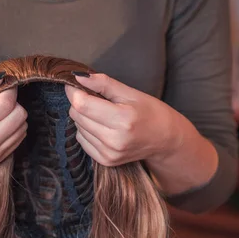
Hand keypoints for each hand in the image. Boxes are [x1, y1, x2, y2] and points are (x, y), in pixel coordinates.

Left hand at [65, 73, 181, 166]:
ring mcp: (109, 153)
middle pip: (77, 115)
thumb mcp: (130, 92)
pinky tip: (103, 127)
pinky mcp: (105, 161)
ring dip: (84, 117)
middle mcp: (114, 140)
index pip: (82, 104)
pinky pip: (82, 140)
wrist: (165, 140)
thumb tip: (77, 76)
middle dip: (80, 102)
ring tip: (103, 114)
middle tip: (94, 97)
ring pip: (77, 127)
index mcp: (123, 119)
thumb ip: (103, 83)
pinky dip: (87, 130)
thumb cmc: (150, 112)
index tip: (74, 83)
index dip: (73, 91)